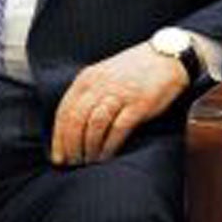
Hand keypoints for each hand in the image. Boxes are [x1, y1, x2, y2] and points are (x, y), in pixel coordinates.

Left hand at [50, 42, 190, 165]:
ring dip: (88, 147)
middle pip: (76, 120)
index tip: (57, 156)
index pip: (64, 111)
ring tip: (87, 163)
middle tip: (71, 163)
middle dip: (70, 145)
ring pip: (94, 125)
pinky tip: (106, 157)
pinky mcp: (138, 104)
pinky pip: (118, 128)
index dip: (58, 136)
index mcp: (86, 79)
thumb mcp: (102, 76)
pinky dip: (110, 145)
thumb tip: (73, 123)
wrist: (165, 57)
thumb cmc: (133, 70)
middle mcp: (99, 86)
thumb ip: (88, 94)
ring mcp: (119, 95)